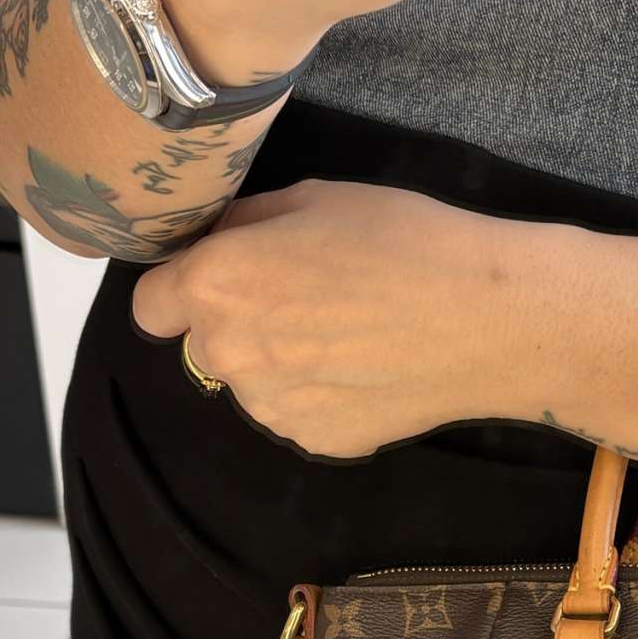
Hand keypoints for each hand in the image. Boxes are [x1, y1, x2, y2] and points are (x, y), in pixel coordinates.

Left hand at [128, 178, 509, 458]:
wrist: (486, 320)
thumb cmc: (405, 241)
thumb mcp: (316, 198)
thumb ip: (248, 224)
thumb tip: (221, 239)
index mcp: (217, 284)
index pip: (151, 305)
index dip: (181, 289)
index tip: (220, 280)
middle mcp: (229, 353)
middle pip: (203, 344)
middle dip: (239, 323)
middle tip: (307, 299)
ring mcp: (271, 407)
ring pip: (252, 383)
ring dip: (279, 363)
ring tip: (348, 334)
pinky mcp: (313, 440)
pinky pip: (296, 412)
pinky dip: (320, 395)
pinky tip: (369, 368)